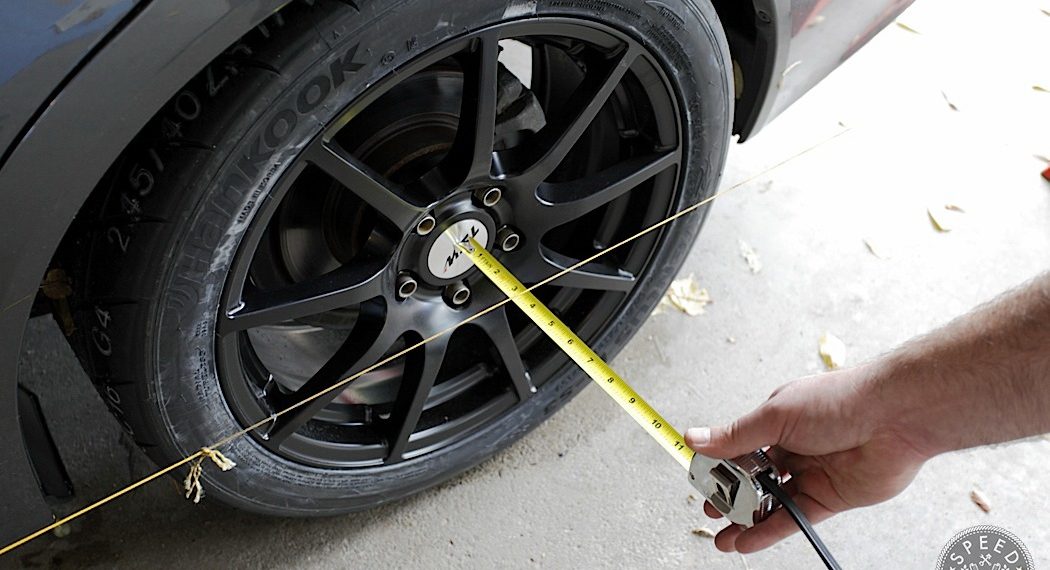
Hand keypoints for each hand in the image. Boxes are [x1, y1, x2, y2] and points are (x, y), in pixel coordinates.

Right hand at [685, 364, 929, 552]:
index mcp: (777, 421)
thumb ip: (734, 436)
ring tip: (723, 537)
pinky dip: (770, 531)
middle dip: (730, 497)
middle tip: (711, 511)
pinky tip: (749, 541)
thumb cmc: (841, 401)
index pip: (738, 447)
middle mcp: (793, 447)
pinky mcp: (829, 498)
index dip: (719, 466)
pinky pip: (794, 518)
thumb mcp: (774, 416)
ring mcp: (811, 473)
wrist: (895, 417)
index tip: (700, 481)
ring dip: (747, 520)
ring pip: (771, 502)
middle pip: (753, 478)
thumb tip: (694, 437)